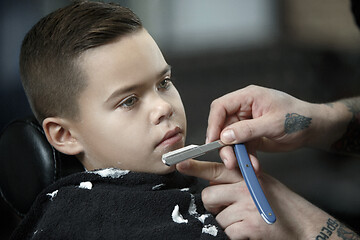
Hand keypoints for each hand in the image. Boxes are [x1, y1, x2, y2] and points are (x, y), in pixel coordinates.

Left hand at [177, 159, 355, 239]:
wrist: (305, 224)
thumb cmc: (281, 205)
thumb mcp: (260, 184)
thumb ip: (238, 180)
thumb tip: (213, 182)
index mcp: (247, 176)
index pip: (216, 168)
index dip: (195, 166)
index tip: (178, 164)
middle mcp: (246, 187)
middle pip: (208, 194)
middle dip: (213, 205)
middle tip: (229, 209)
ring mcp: (248, 206)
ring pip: (217, 216)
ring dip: (227, 222)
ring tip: (245, 220)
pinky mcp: (249, 226)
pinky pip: (227, 232)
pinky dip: (236, 235)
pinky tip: (250, 230)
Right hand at [206, 85, 348, 168]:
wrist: (313, 129)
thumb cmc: (298, 118)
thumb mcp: (273, 123)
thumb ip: (248, 130)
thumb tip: (225, 136)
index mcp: (248, 98)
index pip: (221, 107)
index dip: (213, 123)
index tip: (213, 141)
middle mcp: (244, 109)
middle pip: (223, 126)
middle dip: (225, 145)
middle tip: (230, 160)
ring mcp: (247, 123)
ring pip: (231, 140)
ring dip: (236, 155)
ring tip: (245, 165)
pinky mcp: (251, 136)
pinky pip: (241, 147)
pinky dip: (245, 158)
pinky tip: (253, 165)